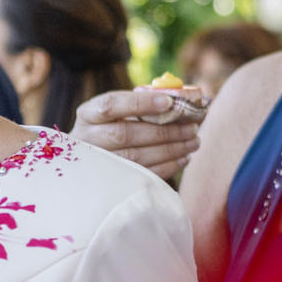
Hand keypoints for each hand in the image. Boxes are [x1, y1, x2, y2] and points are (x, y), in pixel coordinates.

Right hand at [71, 87, 209, 176]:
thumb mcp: (117, 113)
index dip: (140, 103)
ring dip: (170, 150)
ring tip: (193, 142)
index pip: (111, 105)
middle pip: (126, 134)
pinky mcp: (111, 183)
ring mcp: (97, 164)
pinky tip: (184, 158)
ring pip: (136, 157)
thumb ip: (142, 104)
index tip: (168, 102)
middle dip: (164, 131)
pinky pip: (142, 175)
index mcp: (88, 114)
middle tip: (192, 127)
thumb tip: (182, 99)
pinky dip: (167, 166)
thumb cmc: (112, 128)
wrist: (92, 161)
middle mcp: (88, 139)